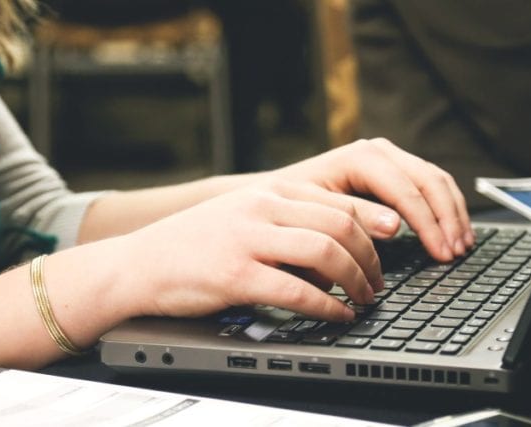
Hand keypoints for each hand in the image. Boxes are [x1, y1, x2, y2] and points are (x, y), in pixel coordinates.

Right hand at [113, 182, 385, 321]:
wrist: (138, 264)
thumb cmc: (193, 246)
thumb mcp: (243, 216)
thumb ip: (286, 222)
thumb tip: (337, 248)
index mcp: (268, 192)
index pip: (337, 202)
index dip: (373, 226)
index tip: (392, 246)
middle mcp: (261, 207)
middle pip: (340, 225)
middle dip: (370, 257)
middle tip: (379, 283)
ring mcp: (248, 239)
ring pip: (325, 252)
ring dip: (355, 280)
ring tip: (364, 299)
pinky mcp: (235, 275)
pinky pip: (297, 290)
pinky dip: (327, 306)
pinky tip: (337, 315)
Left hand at [272, 138, 473, 261]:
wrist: (274, 195)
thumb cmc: (290, 207)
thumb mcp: (317, 213)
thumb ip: (355, 217)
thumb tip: (395, 226)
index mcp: (360, 158)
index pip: (407, 190)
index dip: (428, 224)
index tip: (441, 252)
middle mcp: (379, 152)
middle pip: (429, 181)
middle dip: (447, 219)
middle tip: (456, 253)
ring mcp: (389, 159)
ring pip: (437, 181)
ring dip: (453, 214)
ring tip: (462, 246)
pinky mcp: (394, 172)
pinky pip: (432, 186)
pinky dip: (447, 209)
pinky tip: (454, 232)